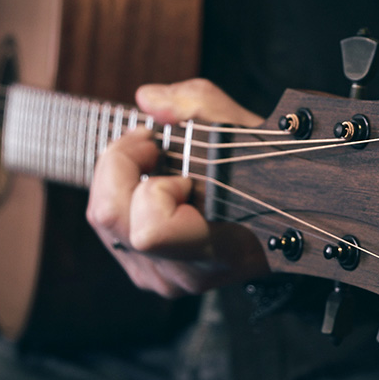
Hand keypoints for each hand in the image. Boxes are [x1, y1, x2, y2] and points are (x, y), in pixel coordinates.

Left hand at [86, 79, 269, 296]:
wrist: (276, 218)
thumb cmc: (259, 172)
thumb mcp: (239, 127)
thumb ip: (196, 104)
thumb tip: (148, 99)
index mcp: (219, 249)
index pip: (150, 232)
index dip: (153, 187)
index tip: (169, 158)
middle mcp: (186, 273)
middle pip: (109, 217)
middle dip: (120, 166)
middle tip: (147, 144)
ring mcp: (162, 279)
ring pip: (102, 222)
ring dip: (117, 179)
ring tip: (149, 159)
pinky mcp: (144, 274)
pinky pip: (107, 230)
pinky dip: (119, 196)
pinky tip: (147, 182)